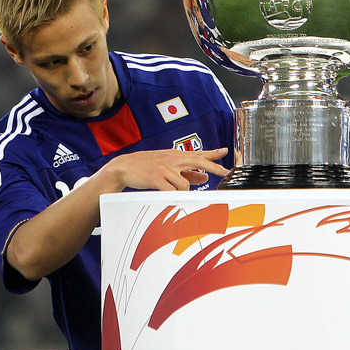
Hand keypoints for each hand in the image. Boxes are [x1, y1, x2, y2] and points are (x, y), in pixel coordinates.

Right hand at [110, 147, 229, 191]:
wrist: (124, 167)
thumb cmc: (145, 167)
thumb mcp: (167, 166)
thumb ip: (187, 172)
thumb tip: (204, 177)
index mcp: (175, 156)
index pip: (198, 154)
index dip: (213, 153)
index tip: (226, 152)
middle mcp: (172, 159)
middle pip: (197, 161)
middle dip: (213, 167)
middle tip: (225, 172)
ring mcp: (164, 168)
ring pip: (184, 183)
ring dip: (184, 192)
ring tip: (174, 193)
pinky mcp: (155, 177)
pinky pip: (171, 190)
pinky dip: (174, 195)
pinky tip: (171, 196)